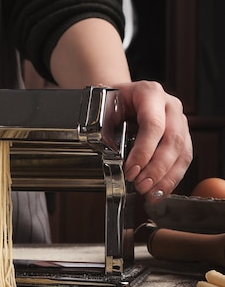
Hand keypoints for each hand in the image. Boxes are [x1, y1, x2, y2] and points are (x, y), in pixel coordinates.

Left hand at [116, 81, 192, 202]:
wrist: (120, 96)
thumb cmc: (112, 101)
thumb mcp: (103, 107)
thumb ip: (106, 126)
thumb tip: (109, 152)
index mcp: (150, 93)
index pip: (153, 125)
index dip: (144, 151)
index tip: (131, 170)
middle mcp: (170, 106)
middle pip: (172, 140)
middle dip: (156, 168)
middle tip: (141, 185)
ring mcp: (179, 120)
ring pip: (182, 152)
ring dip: (167, 177)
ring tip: (151, 193)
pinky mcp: (182, 135)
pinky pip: (183, 158)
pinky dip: (171, 177)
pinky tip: (160, 190)